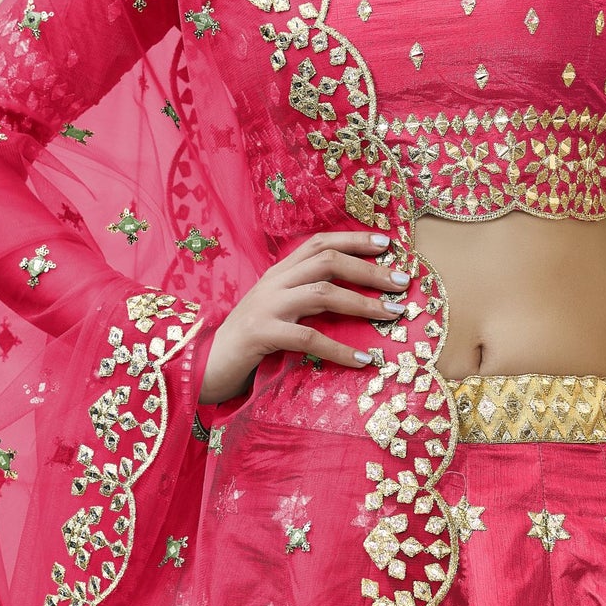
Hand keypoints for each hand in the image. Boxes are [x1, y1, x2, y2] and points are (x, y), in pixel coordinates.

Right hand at [198, 229, 407, 403]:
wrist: (202, 366)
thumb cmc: (245, 344)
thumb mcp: (275, 313)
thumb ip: (302, 300)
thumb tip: (349, 299)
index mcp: (277, 274)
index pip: (319, 243)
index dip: (354, 239)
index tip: (388, 243)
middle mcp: (272, 283)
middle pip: (328, 261)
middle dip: (370, 269)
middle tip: (403, 281)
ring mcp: (266, 306)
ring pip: (322, 292)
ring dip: (363, 302)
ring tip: (393, 314)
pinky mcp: (261, 334)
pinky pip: (309, 337)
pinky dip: (341, 349)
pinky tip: (364, 359)